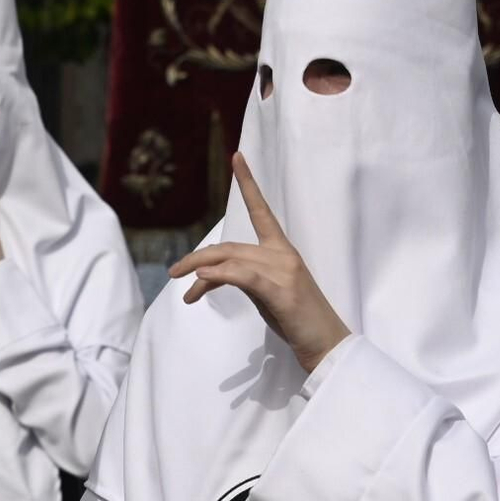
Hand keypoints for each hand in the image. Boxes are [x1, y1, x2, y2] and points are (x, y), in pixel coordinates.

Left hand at [169, 153, 349, 372]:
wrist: (325, 342)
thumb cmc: (297, 318)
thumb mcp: (266, 292)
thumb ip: (244, 276)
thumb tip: (210, 276)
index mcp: (282, 249)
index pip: (261, 210)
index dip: (248, 183)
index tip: (237, 158)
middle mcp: (282, 254)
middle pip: (229, 246)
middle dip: (197, 258)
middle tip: (174, 272)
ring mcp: (282, 271)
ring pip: (231, 259)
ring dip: (199, 270)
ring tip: (181, 285)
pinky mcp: (280, 291)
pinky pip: (243, 276)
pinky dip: (220, 276)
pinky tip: (201, 281)